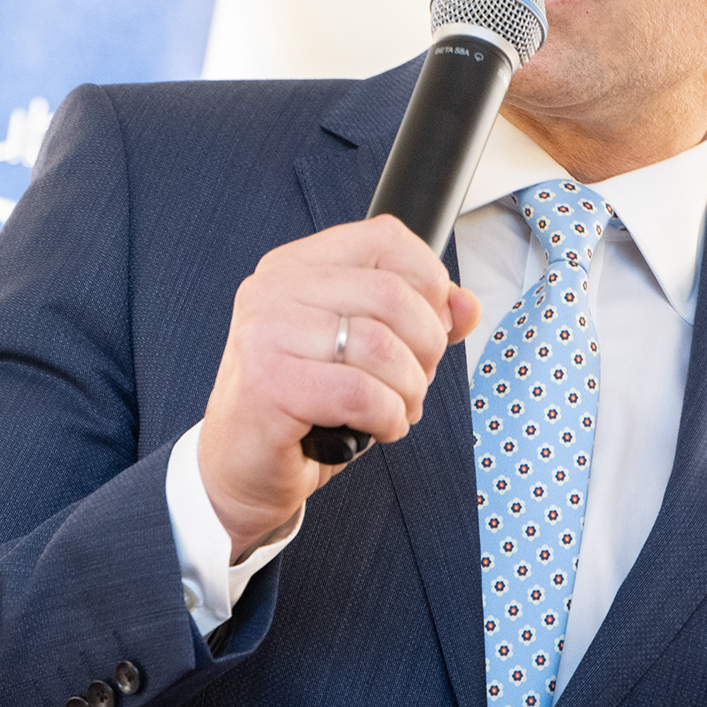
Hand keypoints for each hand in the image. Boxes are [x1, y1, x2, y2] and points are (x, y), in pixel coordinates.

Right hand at [199, 215, 478, 559]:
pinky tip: (374, 427)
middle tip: (412, 383)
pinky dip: (386, 418)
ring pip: (382, 346)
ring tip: (393, 409)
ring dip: (408, 391)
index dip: (430, 284)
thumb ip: (417, 319)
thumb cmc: (303, 407)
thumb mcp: (365, 352)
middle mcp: (273, 289)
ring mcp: (264, 334)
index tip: (428, 327)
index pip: (386, 239)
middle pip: (393, 294)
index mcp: (295, 266)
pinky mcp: (267, 385)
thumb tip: (466, 304)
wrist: (240, 467)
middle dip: (426, 349)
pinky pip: (362, 394)